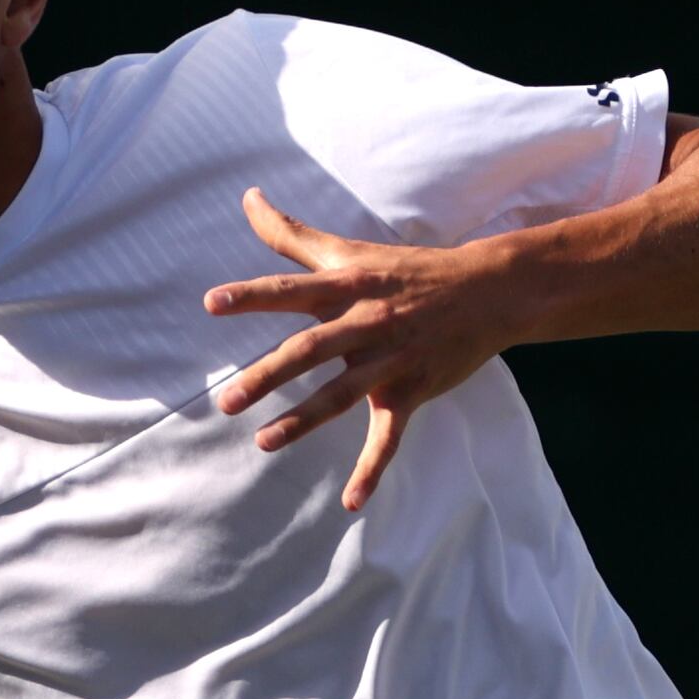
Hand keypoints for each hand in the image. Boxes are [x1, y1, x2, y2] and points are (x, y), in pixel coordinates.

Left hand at [200, 188, 534, 511]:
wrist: (487, 291)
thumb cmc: (407, 269)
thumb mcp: (349, 250)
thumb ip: (291, 233)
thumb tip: (247, 197)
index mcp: (347, 286)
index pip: (292, 290)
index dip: (252, 295)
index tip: (212, 304)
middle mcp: (366, 322)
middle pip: (311, 349)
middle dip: (268, 375)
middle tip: (228, 400)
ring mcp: (390, 360)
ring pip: (342, 395)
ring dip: (303, 421)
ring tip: (263, 443)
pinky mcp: (411, 391)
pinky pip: (389, 437)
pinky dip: (372, 470)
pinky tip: (352, 502)